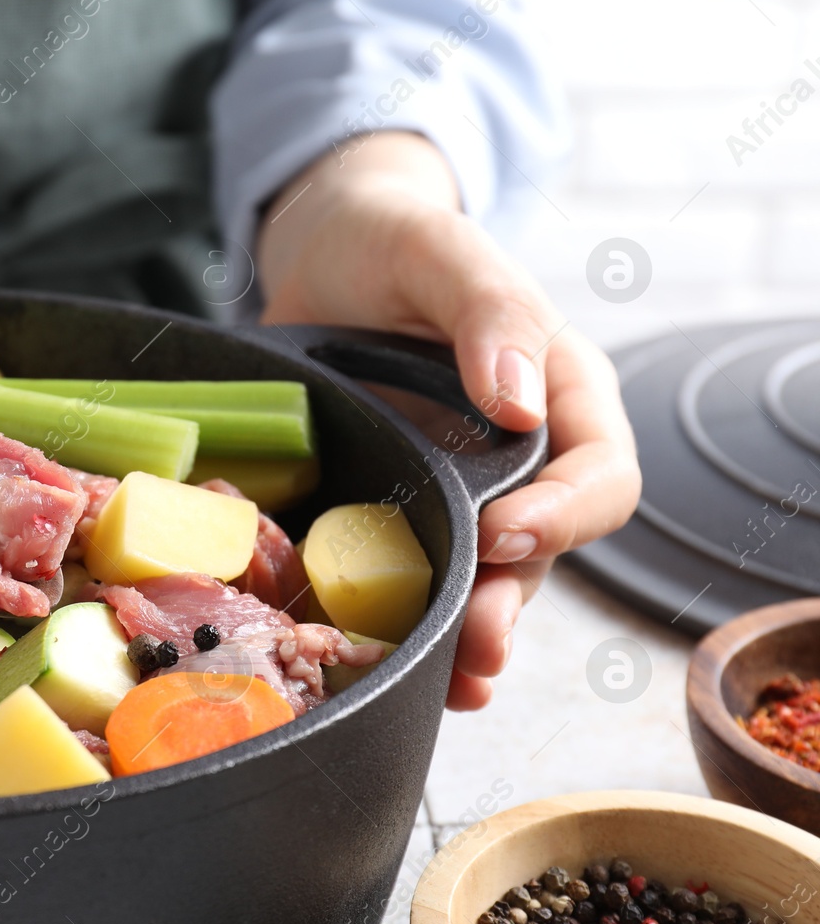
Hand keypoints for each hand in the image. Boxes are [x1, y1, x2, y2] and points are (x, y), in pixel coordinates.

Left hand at [256, 131, 640, 710]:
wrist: (324, 254)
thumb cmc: (393, 240)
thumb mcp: (440, 252)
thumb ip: (489, 314)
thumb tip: (519, 403)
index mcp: (563, 395)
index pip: (599, 477)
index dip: (562, 516)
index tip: (505, 533)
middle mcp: (521, 458)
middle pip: (543, 553)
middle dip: (512, 604)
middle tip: (478, 646)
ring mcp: (459, 490)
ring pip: (483, 581)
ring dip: (468, 635)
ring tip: (450, 683)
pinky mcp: (399, 508)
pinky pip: (417, 575)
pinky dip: (411, 623)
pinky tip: (400, 663)